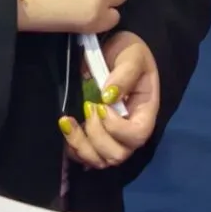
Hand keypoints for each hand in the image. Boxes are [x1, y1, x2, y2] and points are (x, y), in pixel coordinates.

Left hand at [59, 32, 160, 169]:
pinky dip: (71, 146)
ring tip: (68, 121)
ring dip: (80, 144)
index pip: (137, 136)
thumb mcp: (133, 55)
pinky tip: (65, 126)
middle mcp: (130, 131)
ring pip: (99, 161)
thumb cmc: (127, 52)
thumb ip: (125, 74)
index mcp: (145, 112)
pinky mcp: (94, 138)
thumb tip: (108, 97)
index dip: (117, 128)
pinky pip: (83, 156)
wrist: (111, 50)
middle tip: (87, 107)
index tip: (101, 106)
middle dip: (97, 136)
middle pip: (117, 154)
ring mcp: (112, 137)